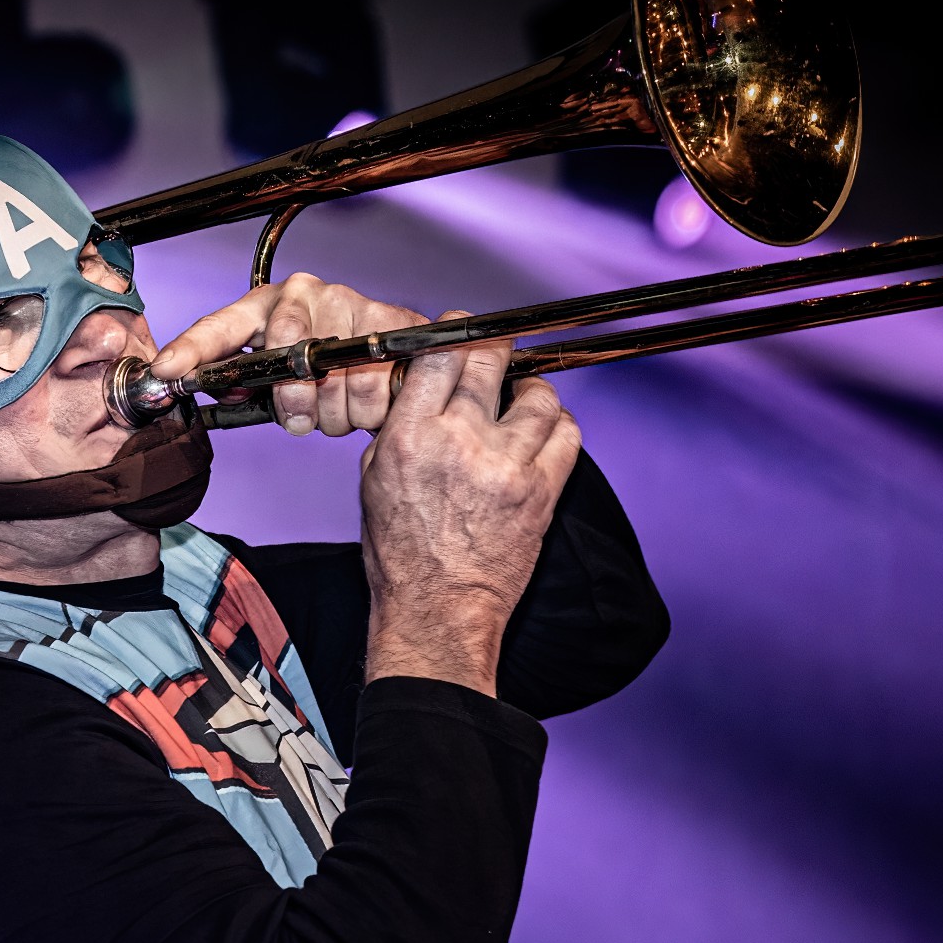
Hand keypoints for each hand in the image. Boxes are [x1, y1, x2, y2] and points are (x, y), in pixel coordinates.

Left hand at [153, 272, 426, 436]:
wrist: (383, 352)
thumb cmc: (317, 363)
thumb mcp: (270, 372)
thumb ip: (239, 383)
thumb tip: (209, 393)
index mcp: (262, 305)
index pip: (219, 327)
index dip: (190, 350)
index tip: (166, 371)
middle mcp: (303, 293)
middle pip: (290, 359)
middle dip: (295, 402)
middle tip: (301, 418)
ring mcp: (348, 300)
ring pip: (337, 381)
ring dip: (335, 412)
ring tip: (336, 404)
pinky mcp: (390, 317)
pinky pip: (374, 383)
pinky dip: (369, 408)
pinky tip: (366, 397)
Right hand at [359, 315, 582, 694]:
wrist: (436, 610)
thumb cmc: (402, 554)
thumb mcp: (375, 480)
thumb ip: (401, 428)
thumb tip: (424, 389)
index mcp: (410, 437)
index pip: (440, 355)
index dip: (453, 335)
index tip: (459, 333)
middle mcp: (459, 443)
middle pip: (490, 361)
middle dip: (494, 350)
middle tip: (495, 354)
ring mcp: (506, 465)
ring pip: (537, 395)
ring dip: (531, 391)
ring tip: (522, 401)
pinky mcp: (541, 490)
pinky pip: (567, 433)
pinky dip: (558, 425)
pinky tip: (543, 432)